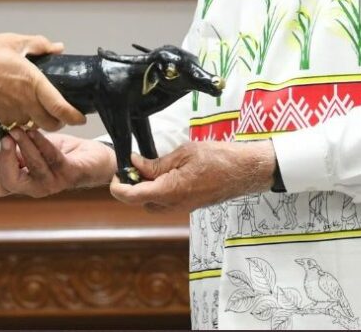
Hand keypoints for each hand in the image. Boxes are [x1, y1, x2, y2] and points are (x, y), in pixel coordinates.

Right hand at [0, 33, 85, 130]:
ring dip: (41, 122)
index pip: (61, 108)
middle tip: (61, 113)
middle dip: (60, 122)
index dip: (75, 116)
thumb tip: (58, 48)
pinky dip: (24, 120)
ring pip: (34, 126)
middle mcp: (25, 102)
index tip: (82, 118)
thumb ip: (40, 45)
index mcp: (33, 83)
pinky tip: (21, 107)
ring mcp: (11, 113)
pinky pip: (18, 124)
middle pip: (51, 125)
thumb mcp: (15, 41)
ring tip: (40, 109)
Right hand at [0, 129, 116, 197]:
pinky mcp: (70, 174)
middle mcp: (35, 188)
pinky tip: (35, 130)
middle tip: (6, 137)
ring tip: (19, 128)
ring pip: (32, 167)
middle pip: (9, 183)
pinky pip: (52, 157)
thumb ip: (15, 153)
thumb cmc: (61, 154)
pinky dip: (42, 142)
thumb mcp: (32, 152)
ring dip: (24, 145)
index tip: (0, 145)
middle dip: (5, 158)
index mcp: (24, 184)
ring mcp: (53, 184)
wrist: (94, 158)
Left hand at [109, 140, 274, 212]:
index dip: (117, 187)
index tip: (116, 173)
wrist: (244, 171)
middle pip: (141, 202)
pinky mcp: (189, 205)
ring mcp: (182, 208)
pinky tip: (166, 172)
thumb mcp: (183, 154)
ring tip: (151, 166)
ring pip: (153, 203)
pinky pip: (167, 201)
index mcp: (169, 191)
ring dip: (147, 188)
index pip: (132, 196)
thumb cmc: (217, 158)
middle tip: (134, 165)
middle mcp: (174, 205)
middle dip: (133, 186)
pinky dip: (160, 189)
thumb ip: (156, 163)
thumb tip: (135, 163)